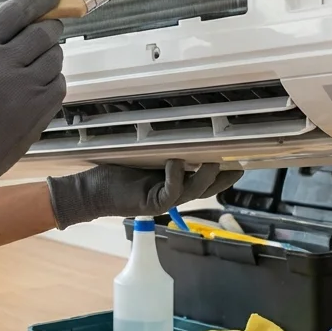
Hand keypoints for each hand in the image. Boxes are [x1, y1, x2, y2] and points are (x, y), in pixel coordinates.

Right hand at [0, 0, 66, 238]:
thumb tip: (12, 22)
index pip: (16, 11)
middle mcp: (0, 66)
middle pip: (44, 33)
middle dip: (48, 31)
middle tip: (46, 34)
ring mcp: (22, 91)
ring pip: (55, 59)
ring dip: (49, 59)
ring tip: (31, 70)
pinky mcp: (36, 114)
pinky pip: (59, 86)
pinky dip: (51, 83)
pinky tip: (34, 91)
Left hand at [46, 160, 243, 228]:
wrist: (91, 192)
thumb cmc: (114, 173)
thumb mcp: (143, 158)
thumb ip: (162, 149)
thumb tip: (178, 126)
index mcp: (174, 184)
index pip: (205, 180)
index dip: (224, 174)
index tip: (240, 160)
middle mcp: (172, 194)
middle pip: (206, 188)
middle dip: (224, 178)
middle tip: (238, 163)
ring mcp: (163, 201)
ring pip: (193, 191)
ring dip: (204, 177)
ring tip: (214, 161)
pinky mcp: (151, 204)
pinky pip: (170, 192)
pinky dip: (175, 177)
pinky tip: (175, 163)